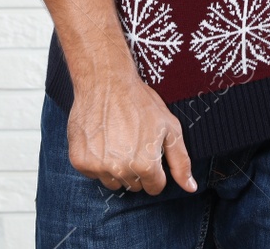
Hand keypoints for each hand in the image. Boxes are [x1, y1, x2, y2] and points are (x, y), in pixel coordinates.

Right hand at [66, 69, 196, 195]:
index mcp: (145, 166)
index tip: (149, 152)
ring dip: (116, 168)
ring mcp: (98, 166)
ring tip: (117, 141)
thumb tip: (190, 187)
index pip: (155, 187)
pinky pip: (92, 173)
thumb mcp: (170, 128)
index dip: (155, 170)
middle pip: (134, 186)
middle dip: (137, 168)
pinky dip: (97, 161)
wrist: (105, 82)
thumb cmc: (139, 102)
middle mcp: (121, 170)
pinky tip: (101, 140)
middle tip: (133, 142)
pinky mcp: (80, 161)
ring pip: (113, 182)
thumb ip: (181, 161)